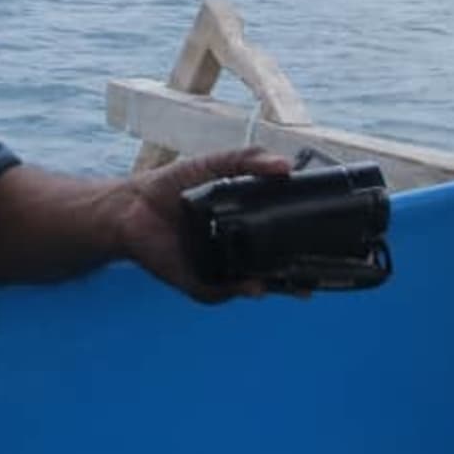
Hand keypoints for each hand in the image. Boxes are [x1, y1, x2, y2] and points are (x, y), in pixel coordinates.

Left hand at [112, 148, 292, 303]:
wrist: (130, 206)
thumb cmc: (170, 184)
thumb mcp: (214, 164)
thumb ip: (248, 160)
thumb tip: (285, 166)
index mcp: (241, 224)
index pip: (278, 238)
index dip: (299, 246)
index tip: (323, 250)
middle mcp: (232, 249)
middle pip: (270, 270)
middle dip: (292, 281)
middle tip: (308, 282)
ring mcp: (215, 268)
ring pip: (248, 286)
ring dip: (267, 288)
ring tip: (282, 284)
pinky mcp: (195, 282)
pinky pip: (219, 294)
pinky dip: (234, 292)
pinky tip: (249, 286)